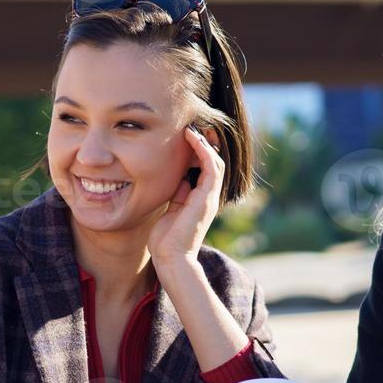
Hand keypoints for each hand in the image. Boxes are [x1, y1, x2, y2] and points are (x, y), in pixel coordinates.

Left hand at [146, 126, 222, 267]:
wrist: (171, 257)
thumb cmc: (166, 239)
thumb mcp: (170, 209)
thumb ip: (176, 193)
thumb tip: (177, 176)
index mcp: (199, 199)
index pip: (204, 168)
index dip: (198, 150)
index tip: (186, 134)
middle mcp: (208, 196)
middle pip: (213, 161)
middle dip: (205, 142)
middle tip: (193, 124)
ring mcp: (209, 196)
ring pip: (216, 161)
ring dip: (205, 142)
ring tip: (193, 127)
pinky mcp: (206, 197)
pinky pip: (212, 167)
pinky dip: (204, 150)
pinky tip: (193, 138)